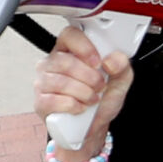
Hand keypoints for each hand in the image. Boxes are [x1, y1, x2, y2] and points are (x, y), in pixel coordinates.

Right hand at [33, 26, 134, 153]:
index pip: (69, 35)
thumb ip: (122, 66)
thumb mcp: (120, 81)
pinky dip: (73, 106)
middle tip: (99, 86)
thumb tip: (111, 59)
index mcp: (71, 50)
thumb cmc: (103, 99)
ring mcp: (43, 82)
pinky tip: (80, 107)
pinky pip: (54, 100)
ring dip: (83, 93)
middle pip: (65, 61)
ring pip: (61, 82)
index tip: (98, 62)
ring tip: (91, 98)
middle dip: (89, 77)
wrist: (94, 126)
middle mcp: (53, 63)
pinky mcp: (40, 101)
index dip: (84, 47)